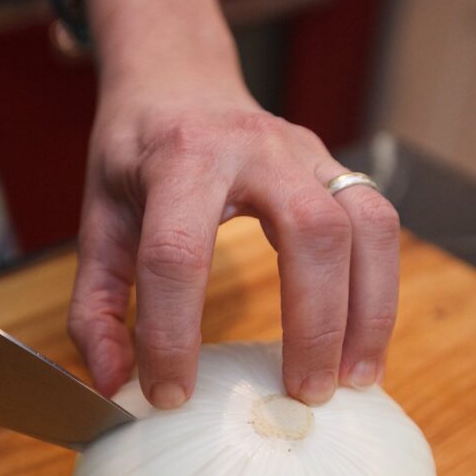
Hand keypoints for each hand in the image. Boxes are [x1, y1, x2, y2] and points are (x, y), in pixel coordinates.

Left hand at [69, 0, 399, 407]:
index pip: (178, 254)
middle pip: (309, 232)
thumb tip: (116, 382)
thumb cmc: (136, 155)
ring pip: (365, 227)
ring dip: (367, 311)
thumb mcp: (98, 223)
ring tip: (352, 380)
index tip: (171, 396)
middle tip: (300, 395)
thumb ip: (95, 306)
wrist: (179, 79)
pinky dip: (379, 291)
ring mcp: (305, 153)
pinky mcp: (333, 168)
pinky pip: (379, 226)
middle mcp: (254, 146)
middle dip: (312, 325)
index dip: (173, 335)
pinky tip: (362, 343)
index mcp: (179, 158)